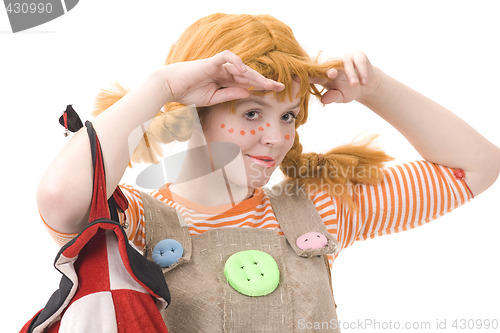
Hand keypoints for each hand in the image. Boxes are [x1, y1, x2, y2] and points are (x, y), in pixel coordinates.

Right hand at [159, 50, 284, 106]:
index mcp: (225, 81)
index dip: (261, 86)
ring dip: (254, 75)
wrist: (170, 88)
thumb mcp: (213, 99)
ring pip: (241, 67)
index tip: (276, 91)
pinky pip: (227, 57)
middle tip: (280, 87)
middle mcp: (224, 72)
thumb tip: (248, 93)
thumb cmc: (188, 93)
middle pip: (248, 75)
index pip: (247, 82)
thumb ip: (230, 95)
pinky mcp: (211, 62)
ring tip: (266, 84)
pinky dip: (236, 62)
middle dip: (264, 81)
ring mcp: (219, 66)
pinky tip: (243, 72)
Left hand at [310, 51, 379, 103]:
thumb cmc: (349, 91)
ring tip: (354, 84)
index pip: (315, 74)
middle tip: (331, 74)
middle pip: (329, 64)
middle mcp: (333, 63)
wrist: (366, 85)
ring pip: (345, 62)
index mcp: (324, 74)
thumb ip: (333, 97)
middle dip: (329, 68)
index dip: (310, 75)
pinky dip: (361, 71)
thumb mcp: (341, 96)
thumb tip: (323, 100)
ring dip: (350, 73)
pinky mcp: (357, 55)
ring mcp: (345, 58)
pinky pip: (359, 62)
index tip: (301, 78)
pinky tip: (364, 82)